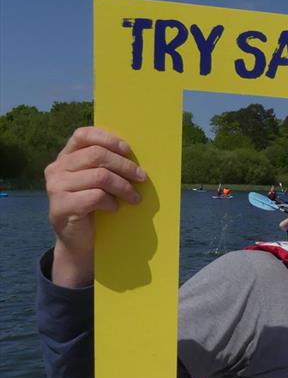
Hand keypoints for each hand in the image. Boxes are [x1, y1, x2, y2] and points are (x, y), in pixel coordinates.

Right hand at [45, 127, 146, 286]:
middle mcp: (56, 169)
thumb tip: (136, 155)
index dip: (108, 139)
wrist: (79, 242)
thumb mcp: (98, 182)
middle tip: (142, 177)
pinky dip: (111, 202)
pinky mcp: (61, 207)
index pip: (83, 135)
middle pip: (97, 155)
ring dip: (123, 186)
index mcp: (66, 157)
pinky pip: (95, 197)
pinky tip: (114, 208)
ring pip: (100, 176)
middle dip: (125, 165)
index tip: (128, 150)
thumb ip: (106, 165)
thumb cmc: (94, 207)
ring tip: (134, 197)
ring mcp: (56, 187)